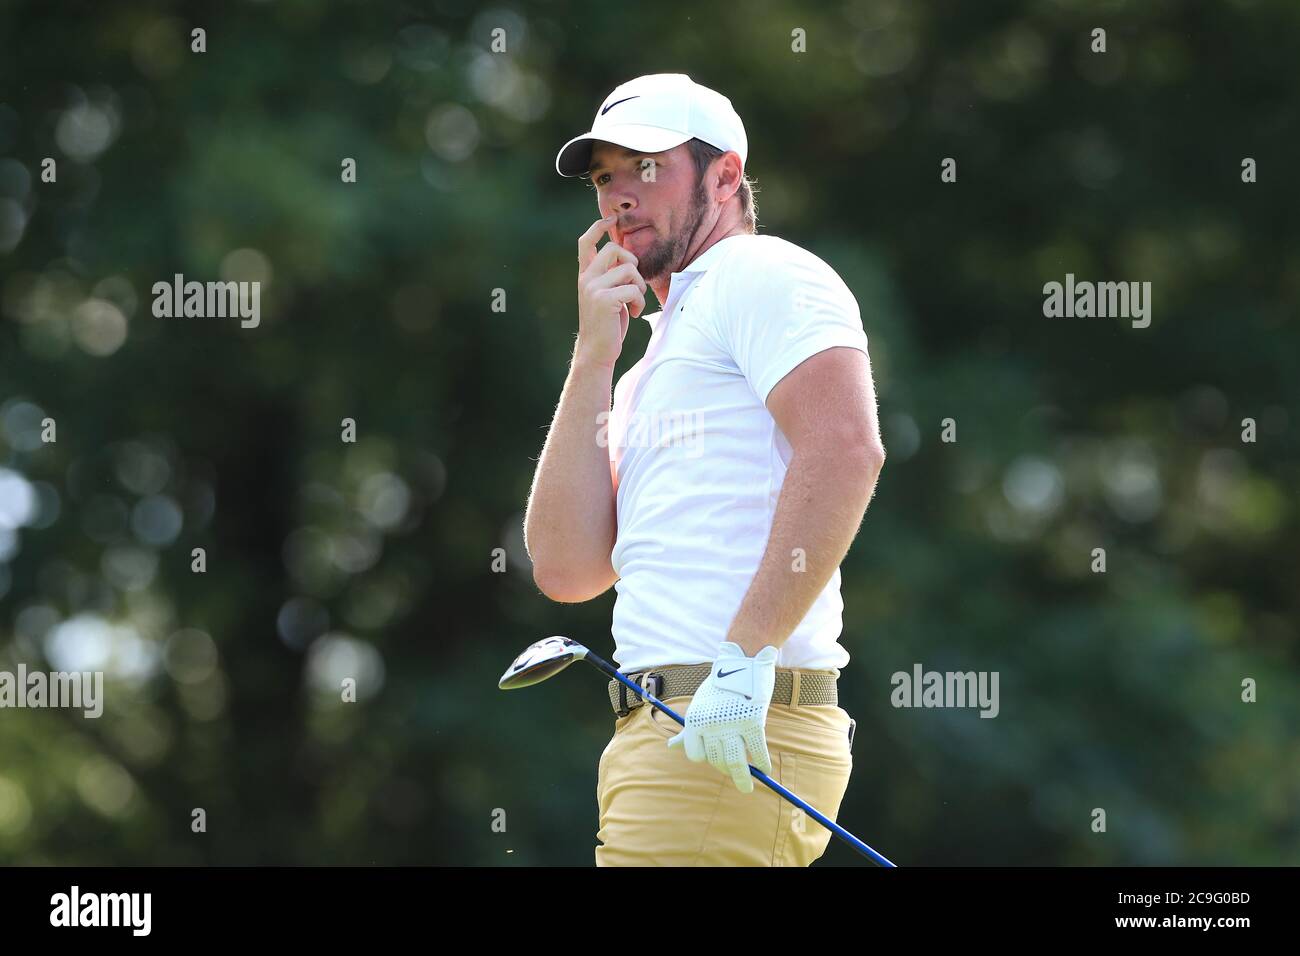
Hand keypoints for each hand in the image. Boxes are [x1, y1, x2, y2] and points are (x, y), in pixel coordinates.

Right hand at [575, 214, 646, 368]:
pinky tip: (633, 314)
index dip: (598, 227)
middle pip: (614, 249)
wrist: (596, 351)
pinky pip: (633, 290)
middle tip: (634, 282)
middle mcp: (586, 279)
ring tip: (634, 303)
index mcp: (585, 275)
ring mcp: (593, 289)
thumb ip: (610, 276)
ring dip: (639, 287)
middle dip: (631, 262)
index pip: (586, 242)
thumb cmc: (606, 324)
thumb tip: (627, 258)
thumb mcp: (606, 295)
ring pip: (628, 270)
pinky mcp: (604, 300)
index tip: (611, 219)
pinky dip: (639, 302)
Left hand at [668, 642, 778, 792]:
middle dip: (727, 769)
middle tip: (737, 774)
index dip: (707, 759)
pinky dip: (763, 763)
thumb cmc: (718, 688)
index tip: (717, 758)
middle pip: (717, 761)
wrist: (741, 663)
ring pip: (736, 763)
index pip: (696, 755)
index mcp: (694, 722)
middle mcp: (710, 726)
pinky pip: (758, 752)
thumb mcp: (697, 707)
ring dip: (743, 779)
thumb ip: (687, 730)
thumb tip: (671, 747)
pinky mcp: (752, 723)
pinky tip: (765, 768)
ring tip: (747, 788)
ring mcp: (732, 726)